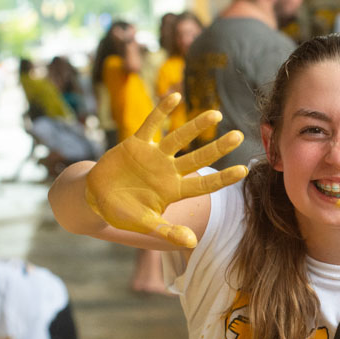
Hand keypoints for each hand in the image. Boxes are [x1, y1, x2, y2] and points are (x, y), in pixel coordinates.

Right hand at [85, 93, 247, 247]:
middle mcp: (169, 171)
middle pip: (198, 157)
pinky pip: (151, 124)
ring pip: (179, 138)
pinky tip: (175, 96)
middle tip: (239, 135)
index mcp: (174, 190)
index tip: (244, 170)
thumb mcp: (144, 224)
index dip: (223, 177)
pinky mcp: (136, 144)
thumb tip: (192, 242)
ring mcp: (154, 156)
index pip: (204, 184)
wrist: (95, 198)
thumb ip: (167, 231)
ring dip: (196, 126)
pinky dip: (162, 111)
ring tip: (217, 114)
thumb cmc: (122, 213)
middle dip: (218, 147)